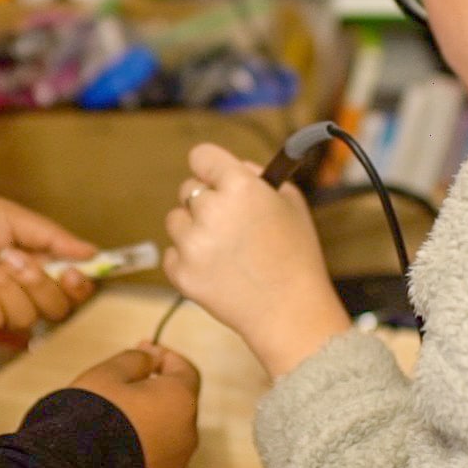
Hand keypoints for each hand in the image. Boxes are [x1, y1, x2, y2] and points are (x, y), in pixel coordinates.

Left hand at [0, 192, 98, 335]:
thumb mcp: (14, 219)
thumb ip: (54, 239)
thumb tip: (94, 253)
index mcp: (38, 266)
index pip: (72, 291)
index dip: (77, 287)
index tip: (71, 274)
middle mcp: (23, 293)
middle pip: (55, 310)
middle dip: (34, 283)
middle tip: (9, 258)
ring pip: (23, 318)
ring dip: (1, 286)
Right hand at [70, 344, 200, 467]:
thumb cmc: (92, 417)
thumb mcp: (108, 374)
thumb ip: (135, 360)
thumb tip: (150, 361)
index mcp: (181, 401)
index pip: (186, 370)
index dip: (165, 356)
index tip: (144, 350)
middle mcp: (186, 436)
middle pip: (177, 405)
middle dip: (155, 391)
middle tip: (124, 383)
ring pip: (165, 435)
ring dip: (147, 423)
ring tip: (112, 419)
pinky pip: (153, 460)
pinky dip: (139, 449)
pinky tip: (110, 447)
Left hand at [164, 143, 351, 377]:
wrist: (290, 312)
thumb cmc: (296, 255)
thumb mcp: (291, 202)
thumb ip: (258, 175)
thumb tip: (234, 166)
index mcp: (240, 186)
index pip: (201, 156)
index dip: (210, 167)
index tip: (215, 177)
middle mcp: (211, 210)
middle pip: (188, 189)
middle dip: (205, 202)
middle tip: (230, 224)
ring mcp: (192, 243)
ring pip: (175, 220)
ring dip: (194, 230)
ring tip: (226, 250)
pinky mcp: (181, 273)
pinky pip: (172, 253)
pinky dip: (189, 260)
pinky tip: (217, 270)